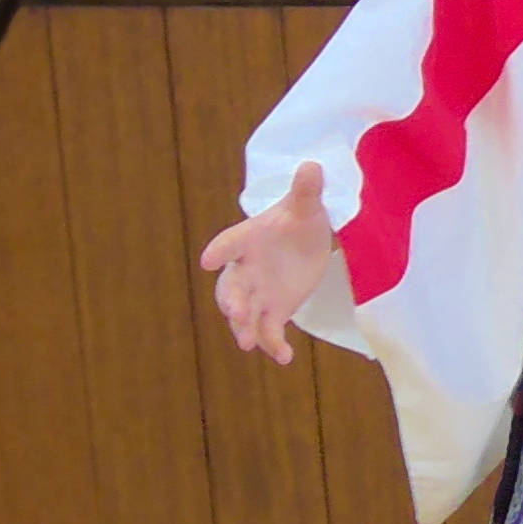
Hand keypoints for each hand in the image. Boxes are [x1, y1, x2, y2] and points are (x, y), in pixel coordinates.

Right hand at [200, 161, 337, 365]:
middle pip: (230, 287)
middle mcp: (245, 269)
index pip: (230, 244)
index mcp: (247, 239)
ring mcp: (257, 293)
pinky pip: (269, 330)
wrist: (306, 241)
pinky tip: (285, 358)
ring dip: (244, 328)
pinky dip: (274, 345)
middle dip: (230, 300)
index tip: (209, 259)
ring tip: (249, 343)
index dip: (220, 250)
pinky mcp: (273, 310)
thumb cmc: (300, 218)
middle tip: (234, 312)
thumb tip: (313, 165)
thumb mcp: (307, 205)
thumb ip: (307, 190)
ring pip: (243, 314)